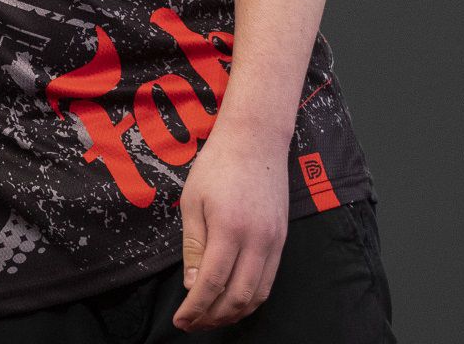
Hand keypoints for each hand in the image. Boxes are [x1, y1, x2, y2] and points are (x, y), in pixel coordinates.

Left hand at [172, 122, 289, 331]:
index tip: (181, 320)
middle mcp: (257, 241)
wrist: (255, 141)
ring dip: (233, 313)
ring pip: (257, 294)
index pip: (212, 284)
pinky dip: (251, 298)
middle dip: (213, 318)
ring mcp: (274, 242)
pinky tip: (233, 300)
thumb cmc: (217, 166)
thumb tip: (192, 286)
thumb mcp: (192, 202)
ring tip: (210, 317)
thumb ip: (194, 247)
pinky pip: (269, 281)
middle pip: (238, 297)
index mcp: (229, 230)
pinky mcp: (282, 240)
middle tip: (192, 323)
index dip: (195, 309)